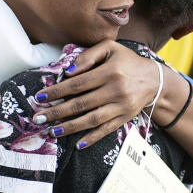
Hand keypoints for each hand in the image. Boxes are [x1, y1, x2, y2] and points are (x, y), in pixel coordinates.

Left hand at [32, 40, 159, 148]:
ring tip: (52, 131)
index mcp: (110, 71)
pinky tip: (78, 144)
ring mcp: (121, 106)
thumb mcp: (110, 48)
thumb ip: (88, 56)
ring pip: (91, 119)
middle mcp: (115, 90)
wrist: (154, 79)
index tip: (40, 97)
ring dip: (70, 127)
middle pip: (81, 104)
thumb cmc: (127, 61)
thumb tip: (67, 72)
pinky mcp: (124, 118)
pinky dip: (92, 138)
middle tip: (38, 118)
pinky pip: (106, 130)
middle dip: (57, 112)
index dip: (57, 91)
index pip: (77, 83)